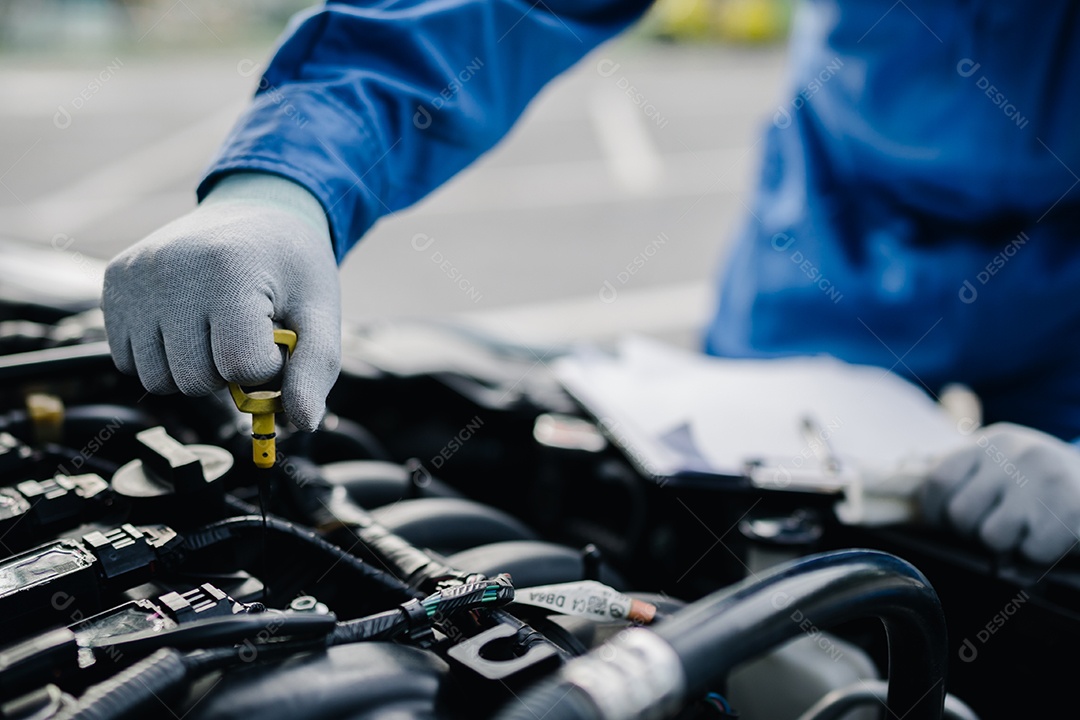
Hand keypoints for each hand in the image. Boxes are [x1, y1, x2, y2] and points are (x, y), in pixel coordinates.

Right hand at [102, 173, 339, 430]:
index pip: (240, 367)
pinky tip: (186, 325)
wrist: (258, 209)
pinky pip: (127, 360)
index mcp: (229, 270)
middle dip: (226, 372)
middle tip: (244, 333)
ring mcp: (136, 274)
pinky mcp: (114, 281)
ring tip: (215, 329)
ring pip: (157, 379)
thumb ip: (314, 370)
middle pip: (193, 381)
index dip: (265, 366)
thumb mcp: (320, 314)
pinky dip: (161, 357)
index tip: (274, 337)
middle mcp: (172, 268)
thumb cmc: (291, 264)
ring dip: (191, 369)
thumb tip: (300, 422)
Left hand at [920, 422, 1079, 563]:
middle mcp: (1015, 455)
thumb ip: (964, 471)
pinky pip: (1030, 552)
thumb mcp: (1003, 461)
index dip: (934, 510)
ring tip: (1025, 530)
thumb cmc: (1042, 482)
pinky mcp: (1069, 512)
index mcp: (991, 444)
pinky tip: (1051, 536)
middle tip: (995, 527)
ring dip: (1006, 544)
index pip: (938, 480)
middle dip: (972, 531)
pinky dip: (1038, 554)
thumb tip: (912, 481)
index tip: (944, 522)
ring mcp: (1043, 482)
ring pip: (991, 536)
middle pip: (960, 514)